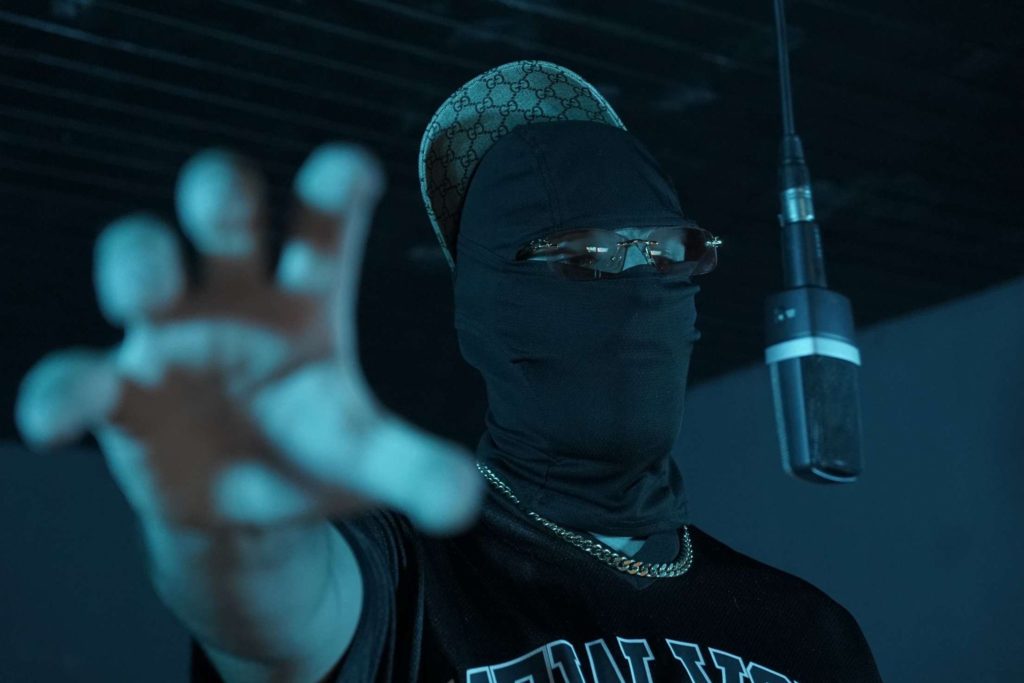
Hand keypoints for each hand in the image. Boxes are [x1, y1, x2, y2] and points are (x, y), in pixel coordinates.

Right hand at [14, 144, 483, 534]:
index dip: (331, 187)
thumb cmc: (310, 452)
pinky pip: (75, 375)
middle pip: (220, 208)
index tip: (350, 171)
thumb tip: (464, 502)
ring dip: (137, 263)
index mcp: (306, 297)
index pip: (321, 224)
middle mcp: (236, 296)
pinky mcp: (120, 392)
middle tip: (224, 200)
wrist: (244, 505)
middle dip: (216, 190)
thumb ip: (413, 467)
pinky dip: (62, 391)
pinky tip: (60, 419)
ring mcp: (170, 335)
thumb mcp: (365, 459)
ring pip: (138, 260)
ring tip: (148, 295)